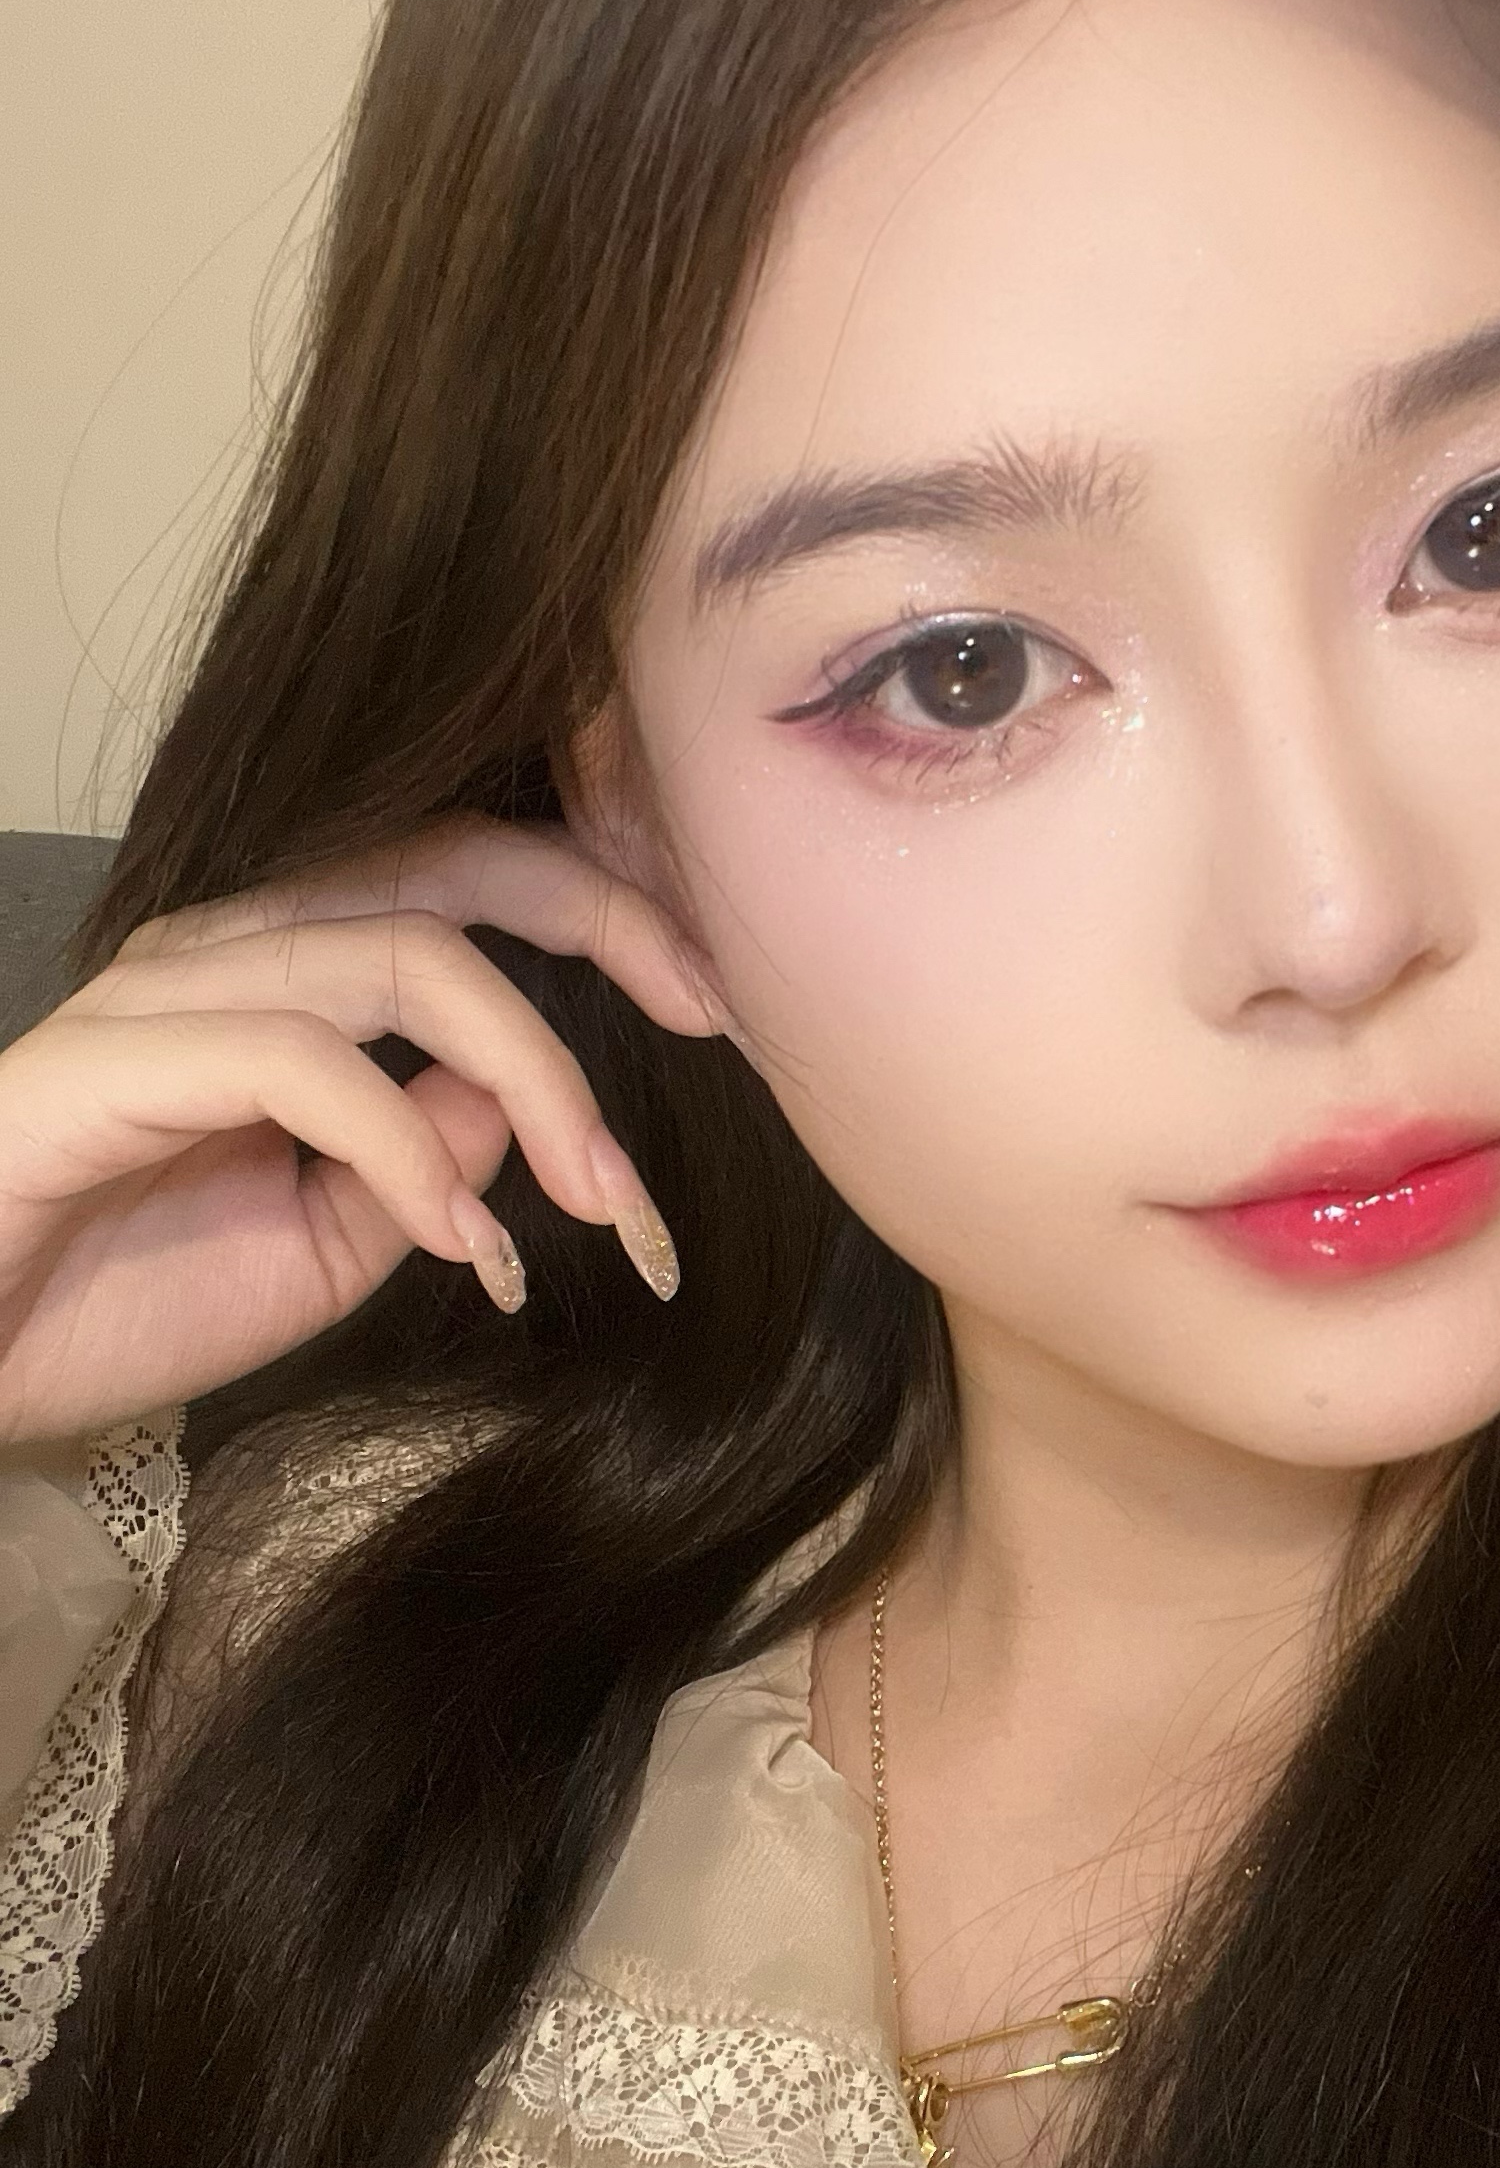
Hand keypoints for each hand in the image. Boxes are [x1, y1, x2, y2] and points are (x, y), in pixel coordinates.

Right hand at [0, 818, 729, 1446]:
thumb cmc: (129, 1299)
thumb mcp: (338, 1242)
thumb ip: (433, 1157)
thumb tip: (523, 1104)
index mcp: (287, 969)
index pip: (462, 878)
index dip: (604, 910)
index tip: (719, 1004)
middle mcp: (230, 948)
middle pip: (448, 868)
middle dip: (606, 923)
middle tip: (713, 1019)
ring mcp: (166, 989)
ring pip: (400, 956)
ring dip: (536, 1080)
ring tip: (601, 1202)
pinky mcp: (113, 1059)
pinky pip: (303, 1061)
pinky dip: (411, 1151)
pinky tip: (469, 1246)